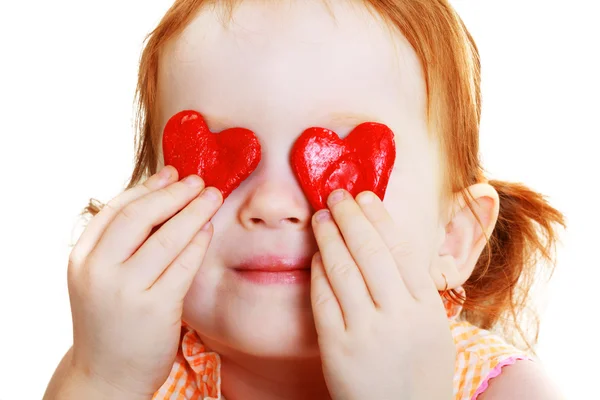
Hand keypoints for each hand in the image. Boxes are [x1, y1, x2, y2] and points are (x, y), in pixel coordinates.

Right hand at [67, 166, 221, 398]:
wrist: (107, 375)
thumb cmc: (110, 321)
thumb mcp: (100, 279)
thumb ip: (120, 244)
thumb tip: (159, 197)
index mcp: (82, 259)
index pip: (116, 209)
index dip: (147, 187)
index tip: (171, 173)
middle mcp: (99, 272)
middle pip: (140, 217)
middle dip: (173, 194)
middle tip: (198, 181)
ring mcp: (126, 291)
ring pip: (165, 238)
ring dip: (193, 212)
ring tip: (212, 197)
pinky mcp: (155, 309)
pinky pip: (182, 265)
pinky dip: (198, 243)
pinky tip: (209, 229)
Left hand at [310, 189, 454, 399]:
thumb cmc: (419, 370)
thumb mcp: (433, 327)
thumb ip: (415, 288)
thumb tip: (389, 241)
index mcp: (426, 307)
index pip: (400, 249)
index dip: (379, 217)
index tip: (365, 196)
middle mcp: (398, 316)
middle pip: (371, 253)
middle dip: (350, 217)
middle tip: (336, 195)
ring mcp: (366, 332)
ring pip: (344, 271)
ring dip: (330, 238)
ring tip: (321, 217)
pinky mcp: (338, 348)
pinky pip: (324, 300)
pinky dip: (318, 273)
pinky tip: (315, 255)